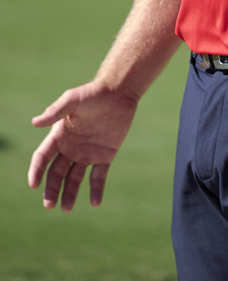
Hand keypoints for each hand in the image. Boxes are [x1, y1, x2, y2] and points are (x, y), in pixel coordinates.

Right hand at [28, 81, 137, 210]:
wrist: (119, 93)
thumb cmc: (94, 93)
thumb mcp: (73, 100)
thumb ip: (56, 111)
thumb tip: (34, 122)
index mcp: (59, 136)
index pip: (42, 158)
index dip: (36, 171)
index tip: (34, 185)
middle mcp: (71, 148)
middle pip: (56, 173)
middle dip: (51, 189)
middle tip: (49, 205)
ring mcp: (87, 153)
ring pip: (74, 179)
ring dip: (69, 194)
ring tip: (66, 209)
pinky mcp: (105, 156)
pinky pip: (98, 177)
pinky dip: (96, 190)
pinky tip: (94, 203)